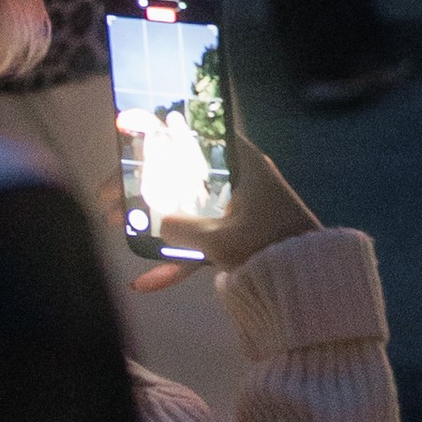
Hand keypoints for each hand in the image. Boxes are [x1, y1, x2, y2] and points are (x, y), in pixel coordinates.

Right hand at [127, 132, 320, 291]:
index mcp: (242, 163)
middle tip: (110, 197)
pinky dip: (177, 259)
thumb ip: (182, 229)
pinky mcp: (238, 238)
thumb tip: (157, 221)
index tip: (126, 149)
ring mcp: (238, 210)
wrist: (311, 281)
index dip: (159, 140)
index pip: (195, 138)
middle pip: (183, 175)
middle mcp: (239, 180)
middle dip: (143, 187)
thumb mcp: (219, 238)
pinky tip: (145, 282)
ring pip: (187, 209)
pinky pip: (200, 242)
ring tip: (114, 226)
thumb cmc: (269, 245)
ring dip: (151, 219)